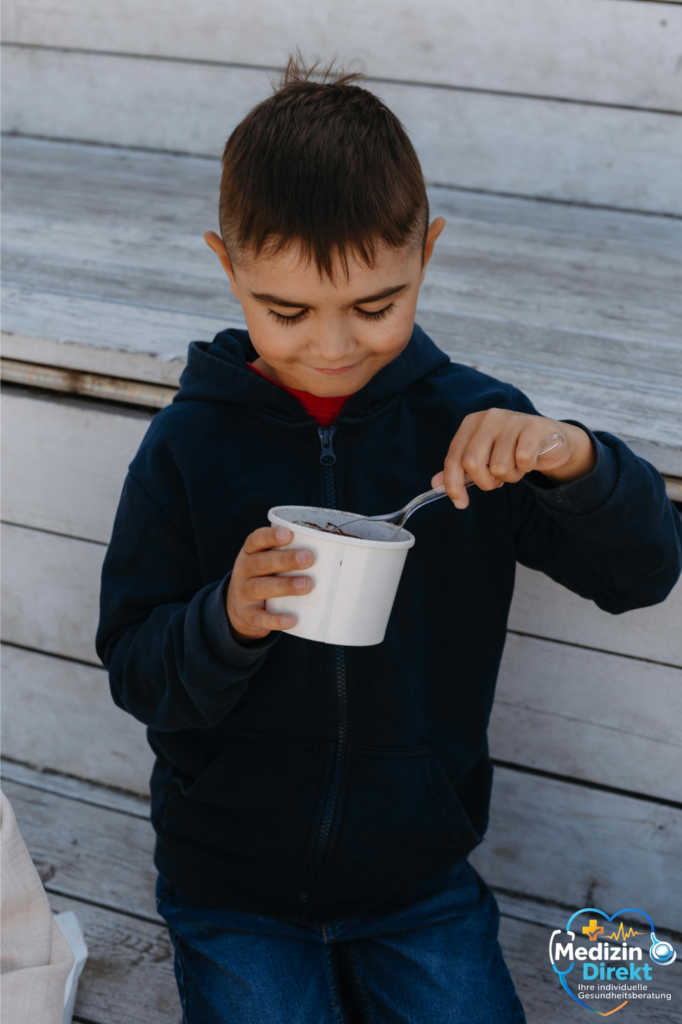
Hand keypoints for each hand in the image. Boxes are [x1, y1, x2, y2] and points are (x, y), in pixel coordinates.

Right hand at [226, 526, 313, 641]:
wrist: (238, 608)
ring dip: (285, 586)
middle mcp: (244, 571)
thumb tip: (332, 549)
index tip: (288, 534)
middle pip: (261, 563)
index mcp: (250, 553)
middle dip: (285, 560)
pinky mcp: (247, 615)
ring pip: (260, 588)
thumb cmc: (264, 577)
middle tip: (309, 558)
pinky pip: (260, 618)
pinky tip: (292, 619)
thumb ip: (288, 554)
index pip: (255, 540)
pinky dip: (276, 619)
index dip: (270, 536)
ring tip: (307, 584)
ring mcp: (243, 593)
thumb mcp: (267, 562)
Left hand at [430, 409, 595, 509]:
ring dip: (509, 477)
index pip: (453, 458)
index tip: (460, 503)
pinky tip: (529, 461)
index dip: (453, 484)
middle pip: (473, 464)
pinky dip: (526, 469)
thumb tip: (435, 484)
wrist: (548, 439)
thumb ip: (460, 468)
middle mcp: (488, 418)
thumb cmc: (511, 449)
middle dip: (485, 482)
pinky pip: (523, 461)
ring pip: (500, 467)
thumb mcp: (483, 456)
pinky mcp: (533, 427)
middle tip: (496, 480)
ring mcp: (512, 420)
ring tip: (516, 466)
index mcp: (471, 423)